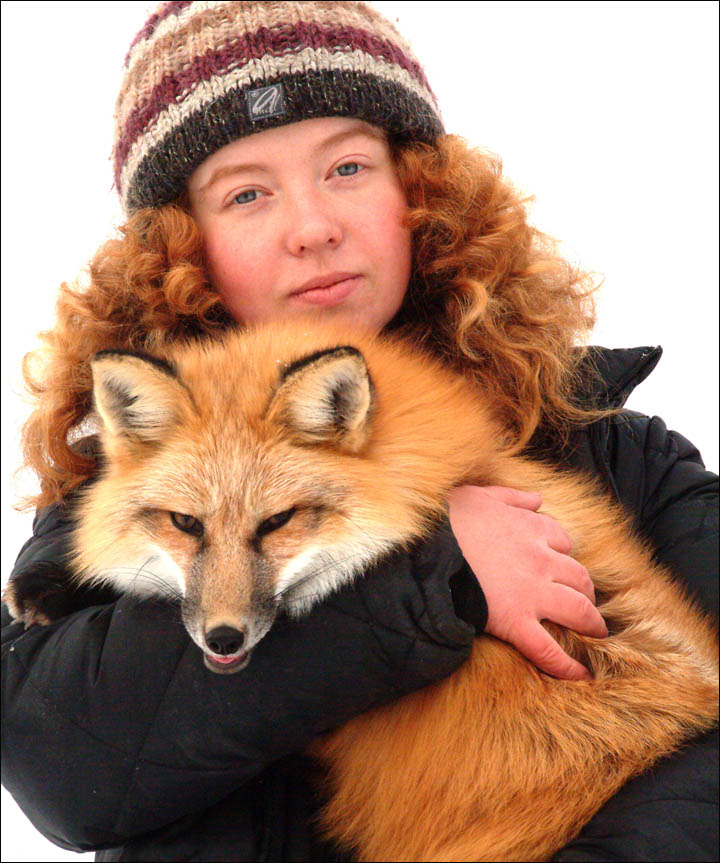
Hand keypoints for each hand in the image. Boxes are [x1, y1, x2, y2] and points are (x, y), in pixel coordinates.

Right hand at [447, 485, 606, 680]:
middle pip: (579, 576)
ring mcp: (531, 592)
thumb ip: (511, 497)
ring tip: (593, 632)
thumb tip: (536, 498)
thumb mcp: (478, 495)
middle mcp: (539, 559)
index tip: (558, 563)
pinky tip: (579, 674)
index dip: (562, 553)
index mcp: (530, 528)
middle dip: (585, 590)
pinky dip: (566, 665)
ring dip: (590, 622)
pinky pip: (548, 648)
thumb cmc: (446, 520)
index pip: (562, 540)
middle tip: (583, 601)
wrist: (424, 550)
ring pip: (577, 609)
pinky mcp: (515, 622)